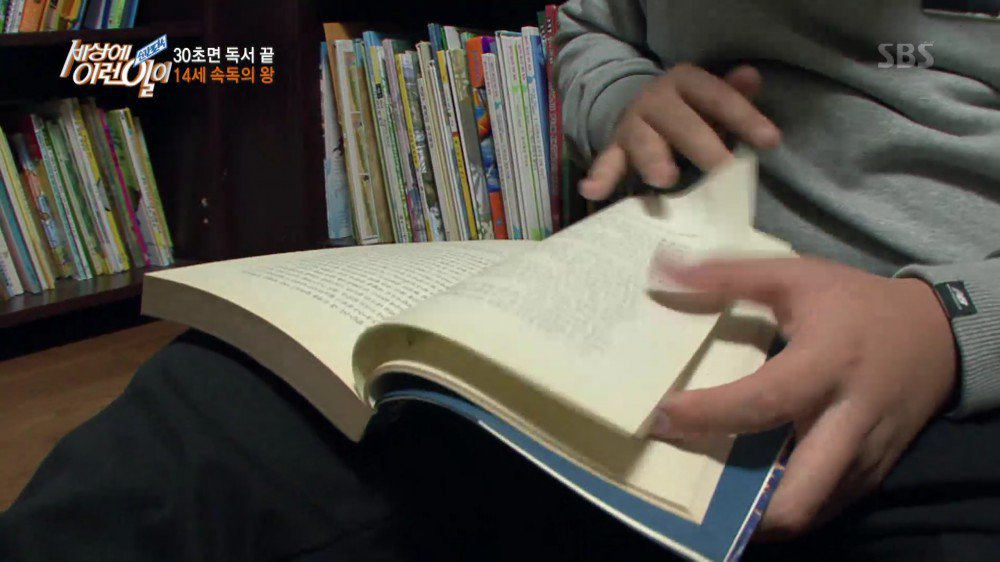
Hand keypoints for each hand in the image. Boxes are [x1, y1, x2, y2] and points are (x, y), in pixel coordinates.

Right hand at [579, 64, 781, 200]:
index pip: (717, 97)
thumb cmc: (689, 111)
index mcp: (685, 82)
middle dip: (701, 144)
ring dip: (653, 160)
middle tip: (722, 168)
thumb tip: (753, 77)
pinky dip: (600, 177)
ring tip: (664, 180)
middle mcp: (655, 100)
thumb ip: (733, 94)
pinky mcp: (615, 148)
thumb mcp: (710, 98)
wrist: (641, 109)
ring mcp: (633, 125)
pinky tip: (593, 191)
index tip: (770, 141)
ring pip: (642, 142)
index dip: (744, 117)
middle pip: (680, 122)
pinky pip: (607, 162)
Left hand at [647, 257, 957, 536]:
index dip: (710, 414)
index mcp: (827, 363)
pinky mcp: (874, 476)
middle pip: (800, 491)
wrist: (938, 335)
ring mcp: (866, 455)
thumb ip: (729, 275)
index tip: (662, 417)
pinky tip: (752, 495)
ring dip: (762, 514)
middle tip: (688, 487)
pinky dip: (788, 510)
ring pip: (812, 510)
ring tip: (713, 497)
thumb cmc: (855, 304)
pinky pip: (827, 509)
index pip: (764, 401)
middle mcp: (849, 418)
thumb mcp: (797, 277)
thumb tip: (662, 269)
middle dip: (744, 508)